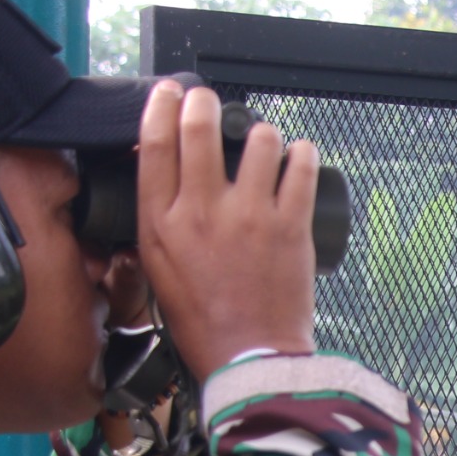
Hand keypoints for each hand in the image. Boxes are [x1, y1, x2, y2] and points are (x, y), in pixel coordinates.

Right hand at [131, 81, 316, 380]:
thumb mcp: (158, 272)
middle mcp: (202, 213)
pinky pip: (301, 166)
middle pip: (199, 129)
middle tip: (210, 102)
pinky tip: (297, 156)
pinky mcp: (291, 226)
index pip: (155, 145)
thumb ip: (157, 224)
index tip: (170, 94)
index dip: (161, 108)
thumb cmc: (204, 323)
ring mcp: (249, 217)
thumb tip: (159, 178)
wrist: (250, 361)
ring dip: (260, 132)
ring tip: (263, 144)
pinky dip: (301, 153)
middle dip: (205, 102)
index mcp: (161, 225)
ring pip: (257, 139)